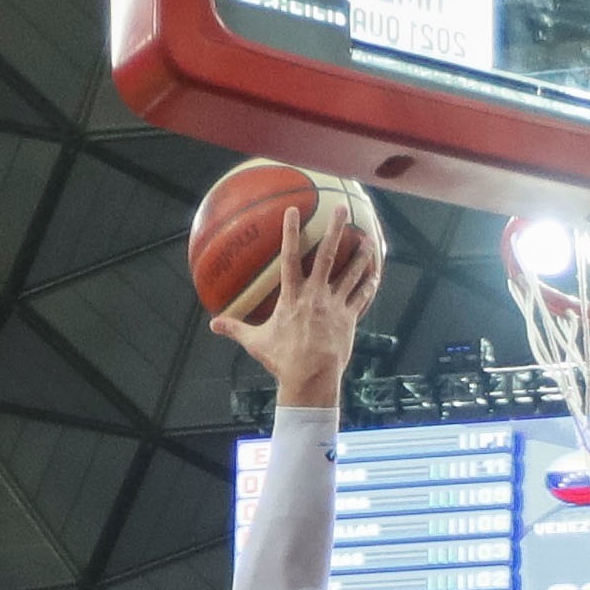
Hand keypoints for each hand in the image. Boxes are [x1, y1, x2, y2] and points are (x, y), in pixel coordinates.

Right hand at [211, 196, 377, 403]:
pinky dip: (368, 285)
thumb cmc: (283, 360)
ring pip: (351, 273)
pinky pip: (361, 298)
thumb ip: (236, 328)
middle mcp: (316, 295)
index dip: (291, 233)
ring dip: (361, 255)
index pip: (290, 257)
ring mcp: (335, 306)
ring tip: (369, 239)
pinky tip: (376, 274)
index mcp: (292, 296)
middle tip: (342, 210)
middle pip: (328, 256)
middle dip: (335, 230)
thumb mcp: (256, 342)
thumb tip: (213, 325)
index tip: (294, 211)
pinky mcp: (348, 319)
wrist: (311, 379)